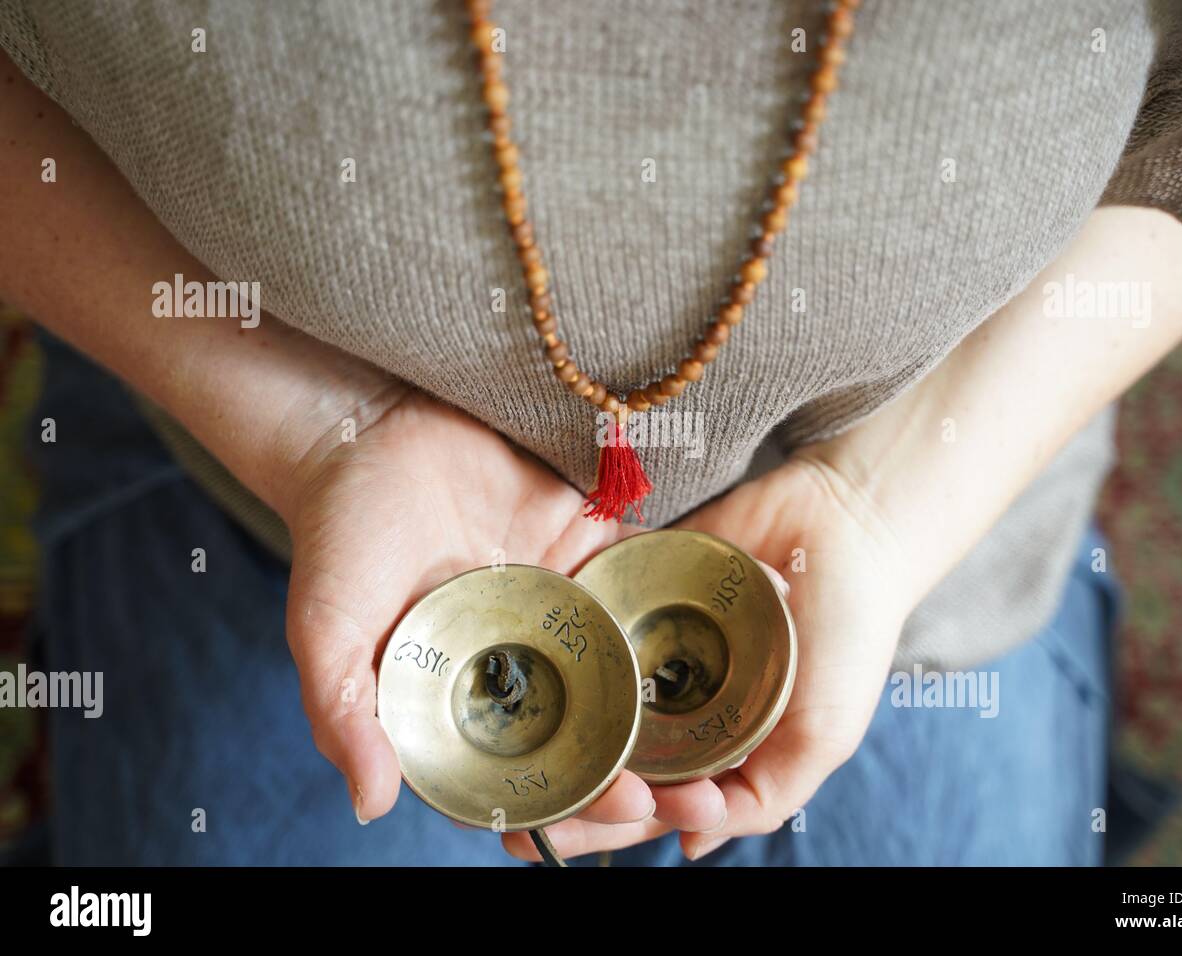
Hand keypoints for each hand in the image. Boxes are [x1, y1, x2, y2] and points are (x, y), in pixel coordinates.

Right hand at [283, 387, 688, 832]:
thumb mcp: (327, 629)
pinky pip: (640, 567)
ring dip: (671, 684)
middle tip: (690, 780)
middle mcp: (518, 654)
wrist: (370, 423)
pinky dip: (683, 583)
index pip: (524, 761)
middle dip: (637, 753)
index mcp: (464, 689)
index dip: (573, 794)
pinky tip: (735, 600)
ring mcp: (557, 597)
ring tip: (727, 710)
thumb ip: (347, 715)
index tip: (622, 807)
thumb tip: (372, 805)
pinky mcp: (583, 538)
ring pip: (624, 653)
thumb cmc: (338, 531)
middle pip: (587, 719)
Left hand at [501, 442, 911, 861]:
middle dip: (563, 790)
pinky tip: (529, 659)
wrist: (848, 525)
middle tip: (509, 816)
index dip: (612, 822)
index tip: (583, 825)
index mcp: (716, 754)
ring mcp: (652, 652)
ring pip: (588, 697)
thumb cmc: (850, 638)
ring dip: (551, 723)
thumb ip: (766, 798)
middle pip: (605, 760)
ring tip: (503, 748)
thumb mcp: (824, 735)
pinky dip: (564, 642)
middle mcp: (677, 710)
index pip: (650, 804)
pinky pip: (594, 623)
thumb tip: (690, 848)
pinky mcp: (637, 594)